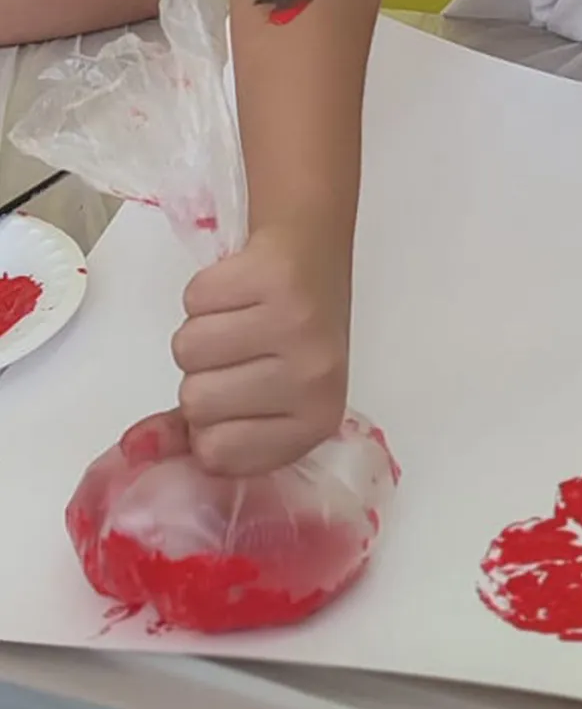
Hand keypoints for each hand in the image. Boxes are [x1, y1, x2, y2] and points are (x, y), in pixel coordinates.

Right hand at [170, 224, 351, 476]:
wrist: (313, 255)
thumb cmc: (288, 332)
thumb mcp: (259, 395)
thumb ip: (199, 432)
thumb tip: (139, 446)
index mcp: (315, 420)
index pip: (217, 454)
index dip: (208, 424)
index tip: (234, 393)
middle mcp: (313, 378)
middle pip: (195, 401)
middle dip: (203, 374)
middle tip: (241, 349)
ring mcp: (297, 326)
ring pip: (186, 349)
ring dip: (201, 331)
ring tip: (239, 318)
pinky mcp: (275, 277)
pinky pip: (194, 299)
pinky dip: (205, 292)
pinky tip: (241, 289)